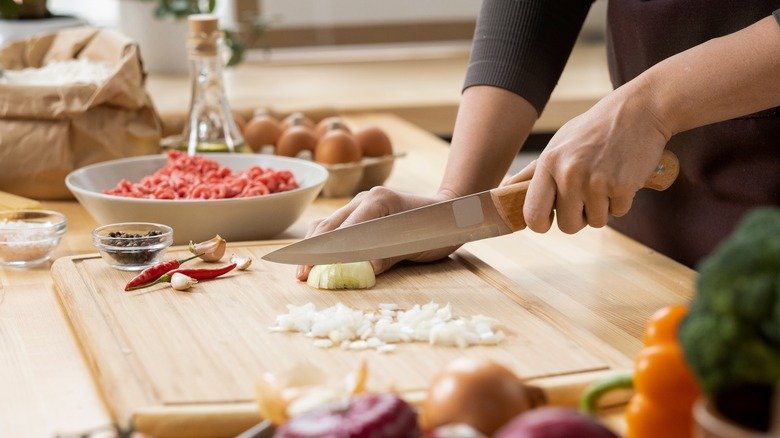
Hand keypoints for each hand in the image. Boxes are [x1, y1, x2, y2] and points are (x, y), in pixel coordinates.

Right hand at [296, 187, 458, 280]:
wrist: (451, 211)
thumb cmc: (437, 228)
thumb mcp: (415, 245)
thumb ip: (386, 257)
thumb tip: (359, 272)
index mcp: (378, 202)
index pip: (344, 230)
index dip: (327, 252)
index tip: (312, 270)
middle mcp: (365, 198)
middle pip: (329, 226)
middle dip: (312, 252)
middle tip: (302, 276)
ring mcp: (361, 203)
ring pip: (328, 224)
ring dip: (314, 247)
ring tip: (303, 271)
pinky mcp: (361, 211)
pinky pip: (336, 225)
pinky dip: (324, 242)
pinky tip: (317, 258)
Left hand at [506, 84, 671, 233]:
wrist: (638, 111)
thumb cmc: (593, 130)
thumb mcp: (557, 144)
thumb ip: (532, 173)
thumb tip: (503, 191)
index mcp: (548, 164)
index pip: (532, 215)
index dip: (541, 224)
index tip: (550, 219)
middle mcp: (569, 174)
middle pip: (567, 226)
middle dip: (578, 217)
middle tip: (586, 195)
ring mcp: (596, 181)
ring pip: (595, 222)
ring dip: (602, 208)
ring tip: (605, 180)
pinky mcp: (623, 187)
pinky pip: (618, 213)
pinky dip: (621, 201)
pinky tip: (622, 176)